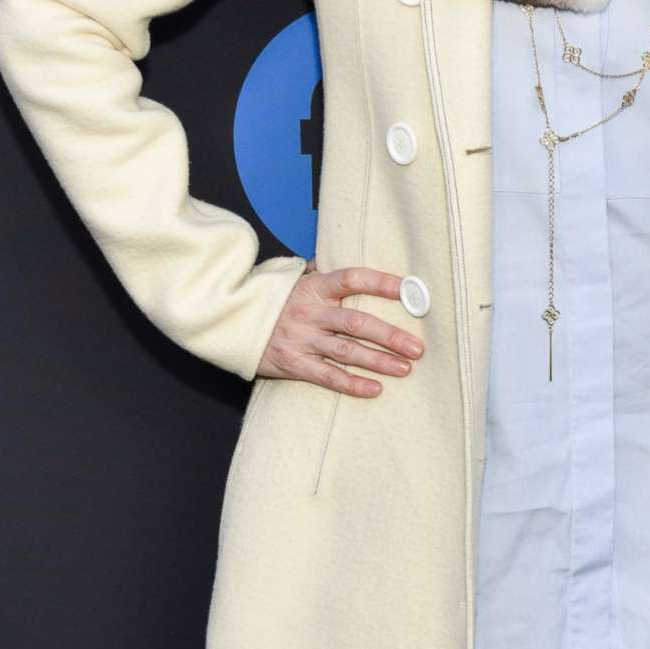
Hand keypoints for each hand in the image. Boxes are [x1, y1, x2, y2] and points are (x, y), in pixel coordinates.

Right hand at [256, 264, 425, 394]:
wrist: (231, 320)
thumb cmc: (274, 300)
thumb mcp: (295, 279)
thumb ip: (322, 272)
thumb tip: (351, 259)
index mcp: (314, 286)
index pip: (353, 279)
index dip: (382, 283)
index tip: (409, 291)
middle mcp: (310, 312)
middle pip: (356, 322)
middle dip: (390, 335)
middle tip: (417, 348)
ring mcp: (302, 339)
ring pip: (347, 351)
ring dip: (379, 361)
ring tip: (405, 368)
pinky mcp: (293, 363)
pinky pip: (327, 376)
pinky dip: (351, 384)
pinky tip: (375, 389)